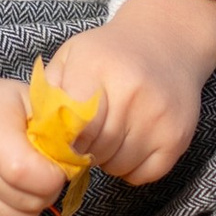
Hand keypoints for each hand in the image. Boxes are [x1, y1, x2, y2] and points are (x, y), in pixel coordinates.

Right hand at [0, 32, 66, 215]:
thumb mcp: (29, 98)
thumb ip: (58, 124)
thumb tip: (80, 154)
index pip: (26, 173)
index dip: (51, 175)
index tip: (53, 163)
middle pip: (27, 201)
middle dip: (45, 190)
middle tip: (38, 170)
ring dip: (31, 206)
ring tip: (20, 181)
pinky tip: (6, 194)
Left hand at [44, 0, 215, 190]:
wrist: (167, 41)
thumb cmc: (110, 53)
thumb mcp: (72, 56)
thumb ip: (50, 94)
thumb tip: (38, 136)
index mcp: (98, 68)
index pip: (70, 125)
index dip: (63, 136)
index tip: (64, 134)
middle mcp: (132, 92)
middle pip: (93, 149)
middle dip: (85, 148)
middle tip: (88, 133)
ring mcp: (158, 116)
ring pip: (117, 166)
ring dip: (108, 158)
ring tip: (111, 132)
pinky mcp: (177, 137)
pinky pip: (143, 175)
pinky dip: (132, 167)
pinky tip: (132, 141)